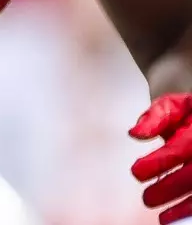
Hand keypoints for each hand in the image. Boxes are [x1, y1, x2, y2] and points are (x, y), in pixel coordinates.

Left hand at [133, 93, 191, 222]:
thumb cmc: (191, 115)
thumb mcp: (174, 107)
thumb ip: (155, 117)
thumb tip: (135, 133)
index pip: (180, 148)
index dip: (159, 162)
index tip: (137, 171)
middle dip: (170, 188)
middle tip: (148, 198)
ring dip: (184, 207)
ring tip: (164, 217)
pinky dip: (191, 209)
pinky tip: (176, 217)